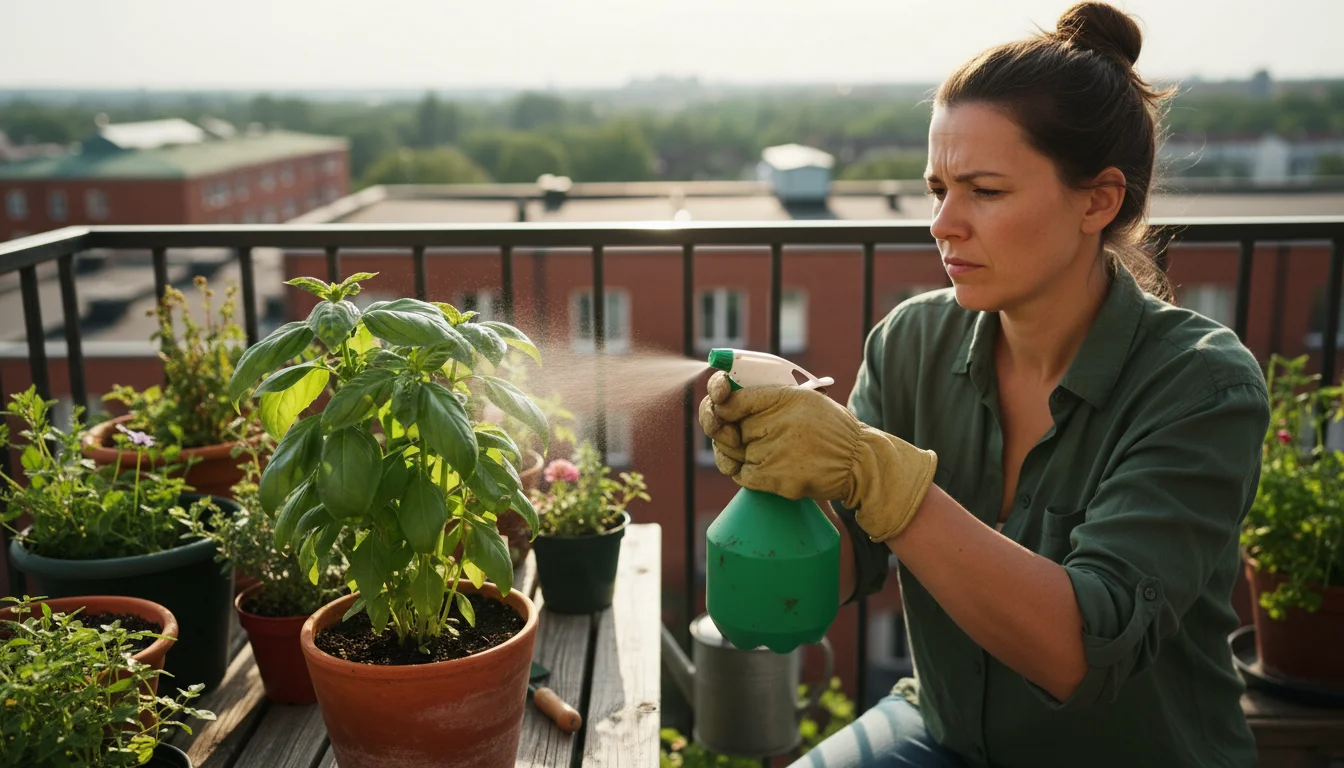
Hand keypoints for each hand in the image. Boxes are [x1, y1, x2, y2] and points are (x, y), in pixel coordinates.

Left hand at [698, 371, 938, 541]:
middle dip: (726, 432)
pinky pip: (742, 476)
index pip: (731, 398)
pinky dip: (748, 473)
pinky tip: (766, 467)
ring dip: (738, 455)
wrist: (858, 462)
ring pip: (733, 454)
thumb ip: (769, 398)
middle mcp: (777, 421)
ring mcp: (774, 451)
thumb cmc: (831, 430)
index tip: (717, 403)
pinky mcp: (775, 478)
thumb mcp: (806, 399)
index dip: (716, 400)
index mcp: (783, 396)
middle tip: (734, 433)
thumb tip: (725, 396)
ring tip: (762, 452)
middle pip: (727, 428)